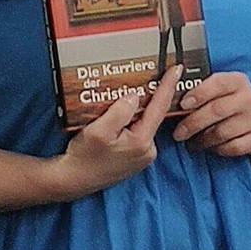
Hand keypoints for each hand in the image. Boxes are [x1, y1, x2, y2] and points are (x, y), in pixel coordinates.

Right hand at [46, 67, 178, 200]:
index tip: (177, 69)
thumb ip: (120, 110)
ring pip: (143, 123)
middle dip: (146, 97)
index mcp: (141, 141)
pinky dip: (129, 122)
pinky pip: (137, 133)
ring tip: (118, 101)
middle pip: (151, 115)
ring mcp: (142, 156)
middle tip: (140, 78)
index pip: (159, 107)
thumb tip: (134, 96)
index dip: (168, 85)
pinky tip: (115, 118)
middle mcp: (147, 150)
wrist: (73, 180)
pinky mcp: (135, 158)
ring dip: (135, 111)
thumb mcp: (99, 130)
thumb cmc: (84, 158)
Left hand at [170, 72, 250, 156]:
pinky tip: (211, 147)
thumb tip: (173, 97)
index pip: (218, 83)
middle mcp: (249, 99)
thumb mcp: (228, 89)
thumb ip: (206, 90)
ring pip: (222, 132)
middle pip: (216, 110)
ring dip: (203, 140)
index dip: (199, 93)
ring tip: (192, 142)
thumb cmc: (239, 103)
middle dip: (193, 123)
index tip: (182, 104)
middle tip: (179, 132)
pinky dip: (218, 149)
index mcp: (238, 81)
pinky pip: (232, 147)